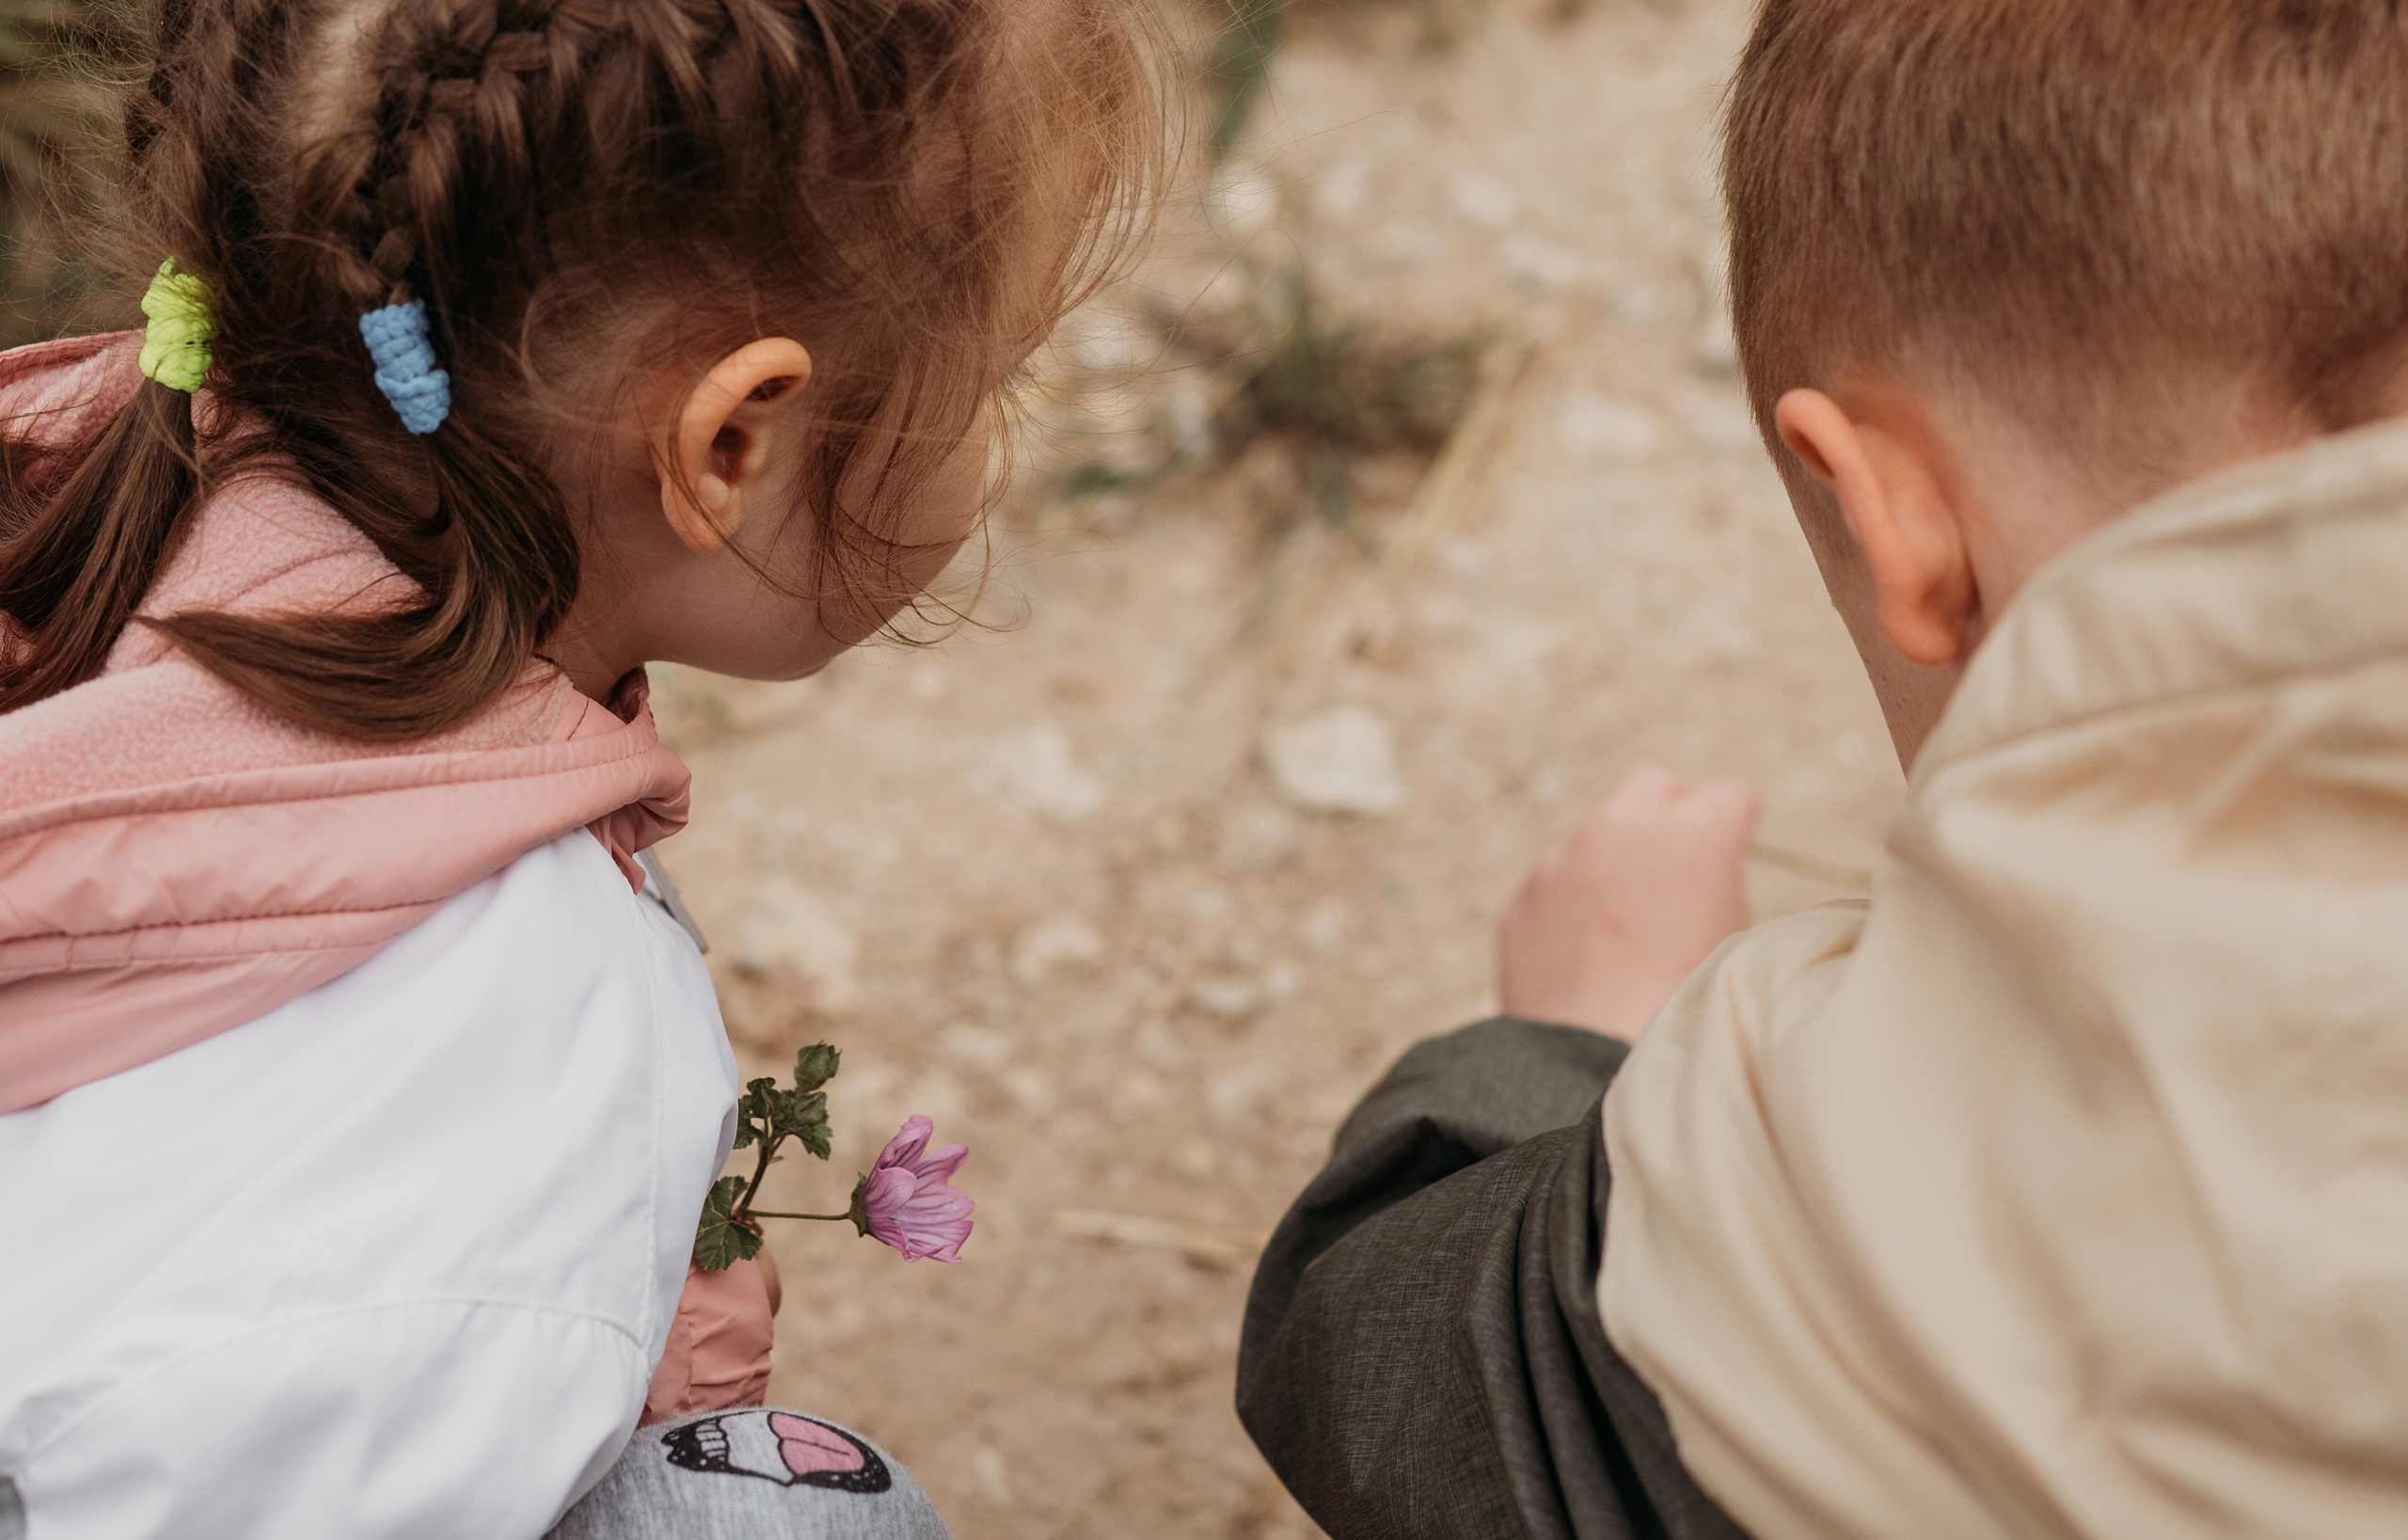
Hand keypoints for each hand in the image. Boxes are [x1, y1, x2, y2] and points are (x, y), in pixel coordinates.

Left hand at [1498, 764, 1757, 1039]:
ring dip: (1609, 868)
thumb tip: (1705, 875)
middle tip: (1672, 872)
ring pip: (1593, 840)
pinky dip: (1567, 912)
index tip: (1728, 855)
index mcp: (1694, 829)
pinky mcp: (1521, 900)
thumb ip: (1720, 884)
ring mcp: (1560, 859)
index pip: (1729, 794)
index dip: (1734, 827)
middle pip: (1650, 785)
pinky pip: (1552, 890)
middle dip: (1664, 817)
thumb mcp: (1738, 938)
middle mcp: (1621, 826)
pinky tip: (1585, 963)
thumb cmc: (1688, 1008)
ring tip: (1625, 939)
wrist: (1598, 1065)